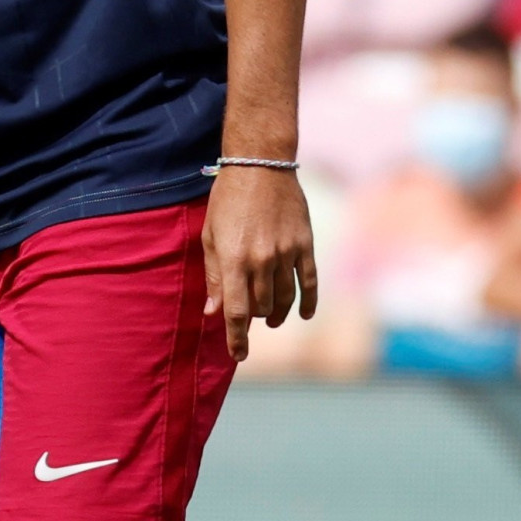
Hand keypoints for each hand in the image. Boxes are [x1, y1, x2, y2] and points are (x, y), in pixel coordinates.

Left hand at [201, 162, 315, 362]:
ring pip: (285, 298)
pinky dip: (308, 302)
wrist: (260, 165)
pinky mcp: (304, 245)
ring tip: (272, 320)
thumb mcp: (210, 236)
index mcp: (233, 260)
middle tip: (249, 319)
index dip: (236, 339)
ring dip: (277, 314)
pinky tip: (304, 315)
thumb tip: (213, 312)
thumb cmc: (228, 199)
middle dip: (253, 319)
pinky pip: (309, 282)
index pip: (235, 312)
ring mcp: (286, 254)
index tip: (238, 354)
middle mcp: (261, 261)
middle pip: (260, 307)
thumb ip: (214, 276)